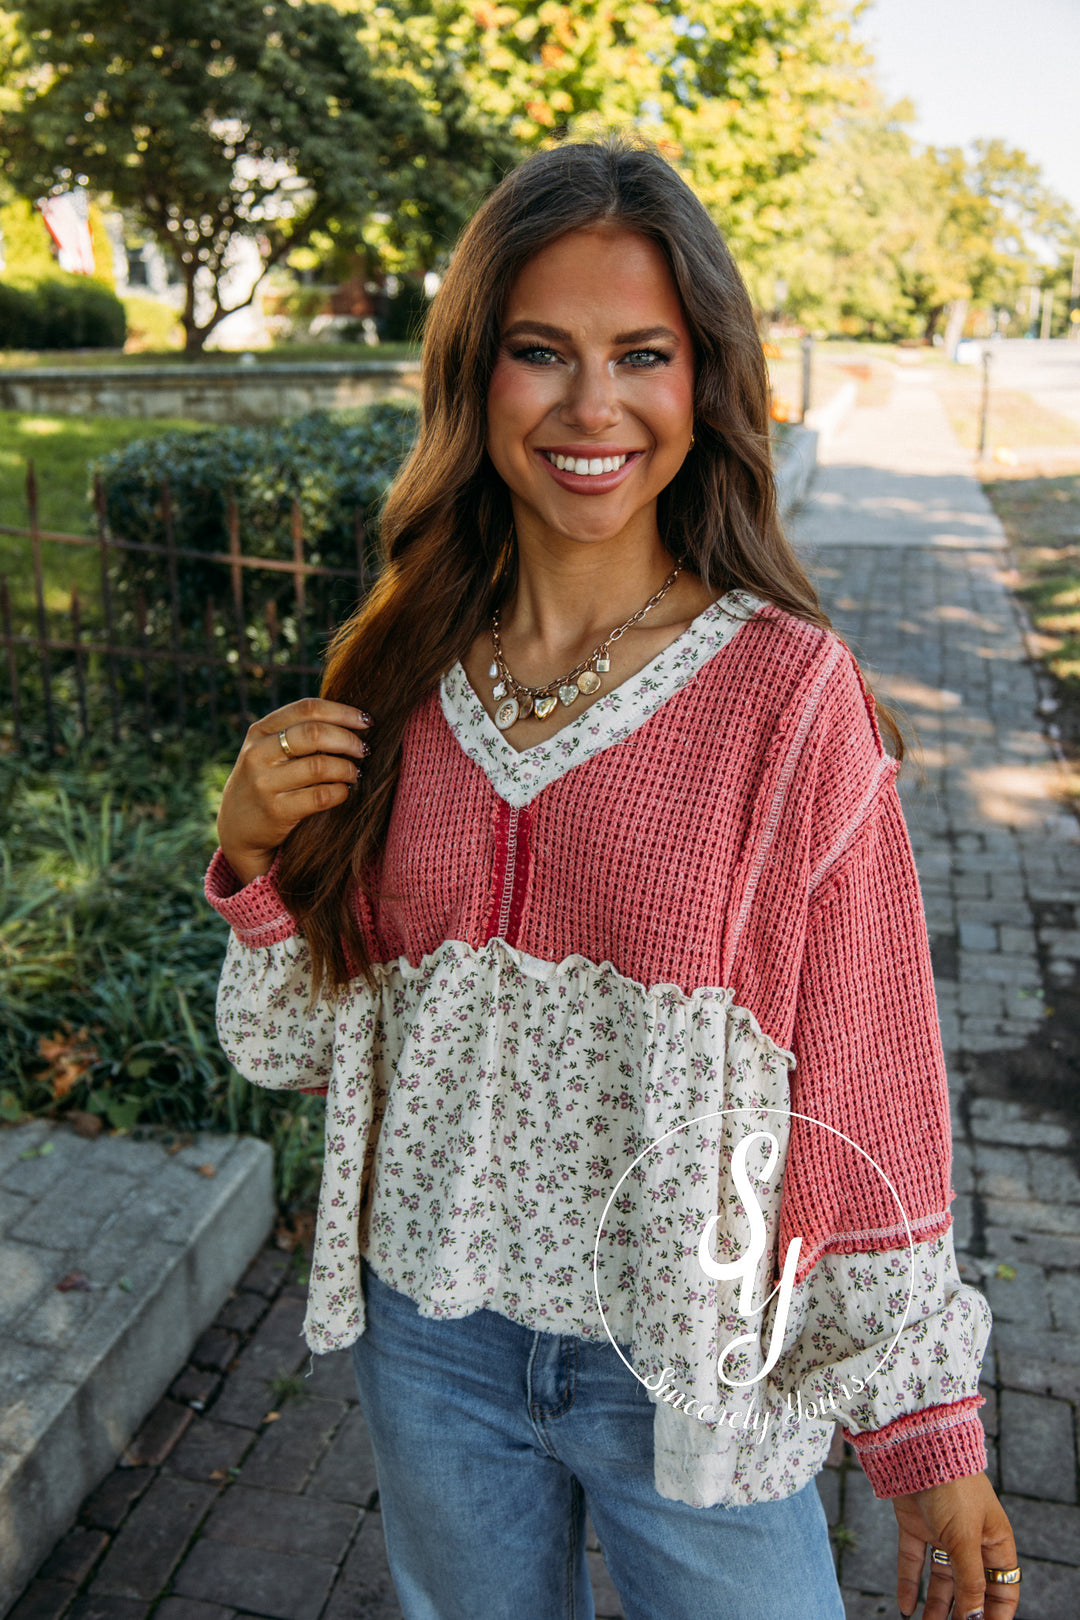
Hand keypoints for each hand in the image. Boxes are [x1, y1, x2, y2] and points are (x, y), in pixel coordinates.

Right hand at [216, 698, 372, 885]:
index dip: (342, 711)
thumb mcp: (267, 751)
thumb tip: (352, 720)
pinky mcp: (276, 811)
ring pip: (320, 766)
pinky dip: (340, 792)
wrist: (237, 829)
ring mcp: (264, 783)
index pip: (307, 708)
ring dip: (347, 768)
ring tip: (354, 773)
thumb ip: (296, 732)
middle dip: (348, 740)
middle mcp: (258, 754)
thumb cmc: (266, 782)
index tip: (366, 720)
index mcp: (260, 731)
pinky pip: (321, 796)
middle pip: (314, 734)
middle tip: (364, 750)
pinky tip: (344, 791)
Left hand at [893, 1472, 1018, 1619]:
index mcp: (994, 1542)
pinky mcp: (916, 1526)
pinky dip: (909, 1585)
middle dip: (962, 1613)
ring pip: (941, 1579)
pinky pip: (914, 1562)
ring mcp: (942, 1533)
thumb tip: (974, 1618)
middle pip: (969, 1587)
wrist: (918, 1448)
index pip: (1002, 1588)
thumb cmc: (953, 1487)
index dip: (995, 1613)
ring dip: (935, 1606)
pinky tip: (905, 1608)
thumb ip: (970, 1581)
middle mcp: (970, 1540)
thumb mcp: (965, 1539)